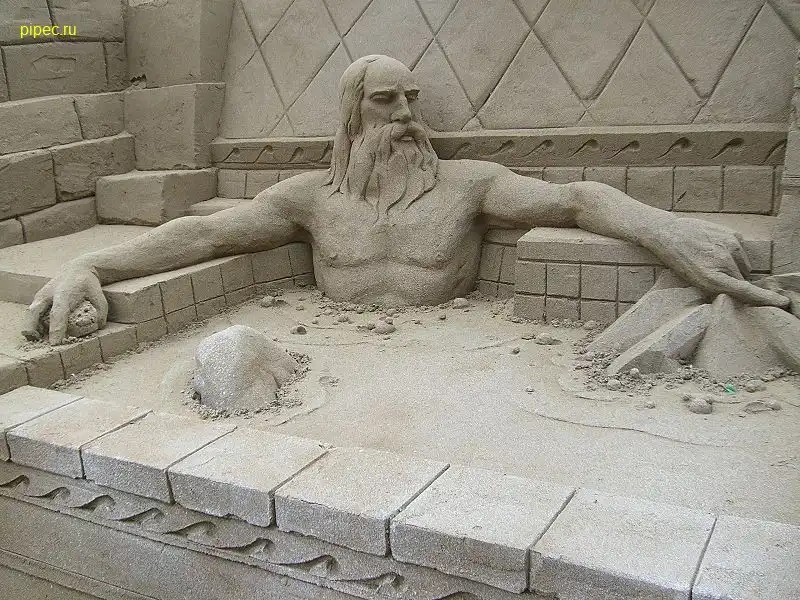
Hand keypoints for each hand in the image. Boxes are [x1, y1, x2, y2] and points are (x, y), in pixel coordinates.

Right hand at [23, 262, 107, 344]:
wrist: (76, 269)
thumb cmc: (88, 284)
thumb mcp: (99, 294)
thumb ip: (101, 311)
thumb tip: (99, 326)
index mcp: (64, 294)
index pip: (58, 313)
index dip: (56, 328)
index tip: (55, 343)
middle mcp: (49, 294)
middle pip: (35, 312)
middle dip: (31, 327)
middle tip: (35, 341)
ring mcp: (41, 295)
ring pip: (30, 313)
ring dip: (30, 327)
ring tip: (35, 339)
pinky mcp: (38, 298)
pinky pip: (32, 312)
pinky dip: (32, 323)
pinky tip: (37, 333)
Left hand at [647, 218, 789, 307]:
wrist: (667, 233)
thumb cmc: (677, 260)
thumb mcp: (692, 280)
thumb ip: (715, 287)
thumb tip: (734, 295)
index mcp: (712, 277)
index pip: (746, 290)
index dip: (765, 298)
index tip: (782, 302)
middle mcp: (724, 261)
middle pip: (744, 280)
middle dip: (735, 281)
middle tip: (717, 276)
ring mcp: (730, 246)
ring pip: (744, 265)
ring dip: (735, 267)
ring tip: (714, 261)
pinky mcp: (732, 234)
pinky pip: (741, 250)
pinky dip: (733, 253)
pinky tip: (716, 249)